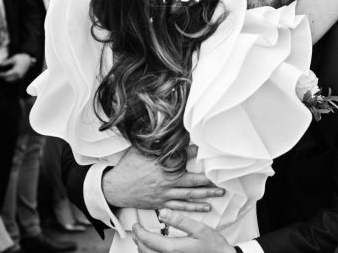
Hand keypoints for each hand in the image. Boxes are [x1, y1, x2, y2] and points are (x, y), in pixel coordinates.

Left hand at [0, 53, 32, 81]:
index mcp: (16, 71)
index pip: (6, 75)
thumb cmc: (20, 58)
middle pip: (7, 79)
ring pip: (10, 81)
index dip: (1, 75)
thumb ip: (6, 63)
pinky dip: (9, 79)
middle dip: (2, 77)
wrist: (28, 59)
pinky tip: (6, 75)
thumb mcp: (13, 59)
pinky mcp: (20, 77)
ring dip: (5, 79)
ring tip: (2, 75)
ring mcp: (20, 77)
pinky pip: (13, 80)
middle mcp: (18, 75)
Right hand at [102, 146, 224, 209]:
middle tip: (222, 178)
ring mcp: (164, 194)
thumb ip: (157, 142)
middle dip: (209, 180)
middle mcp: (166, 182)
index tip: (209, 148)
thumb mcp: (141, 150)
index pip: (185, 156)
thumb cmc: (128, 167)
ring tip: (219, 192)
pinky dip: (193, 208)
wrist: (114, 188)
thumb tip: (168, 130)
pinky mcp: (161, 203)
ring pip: (189, 195)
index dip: (198, 152)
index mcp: (162, 166)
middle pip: (193, 180)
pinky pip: (180, 207)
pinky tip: (204, 207)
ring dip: (206, 194)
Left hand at [133, 210, 234, 252]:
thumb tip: (164, 213)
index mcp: (173, 248)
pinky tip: (154, 248)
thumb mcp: (199, 229)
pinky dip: (151, 252)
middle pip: (145, 251)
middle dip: (138, 240)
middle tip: (137, 231)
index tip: (136, 225)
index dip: (139, 232)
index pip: (148, 240)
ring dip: (143, 247)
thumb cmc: (213, 246)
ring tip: (142, 239)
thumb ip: (180, 221)